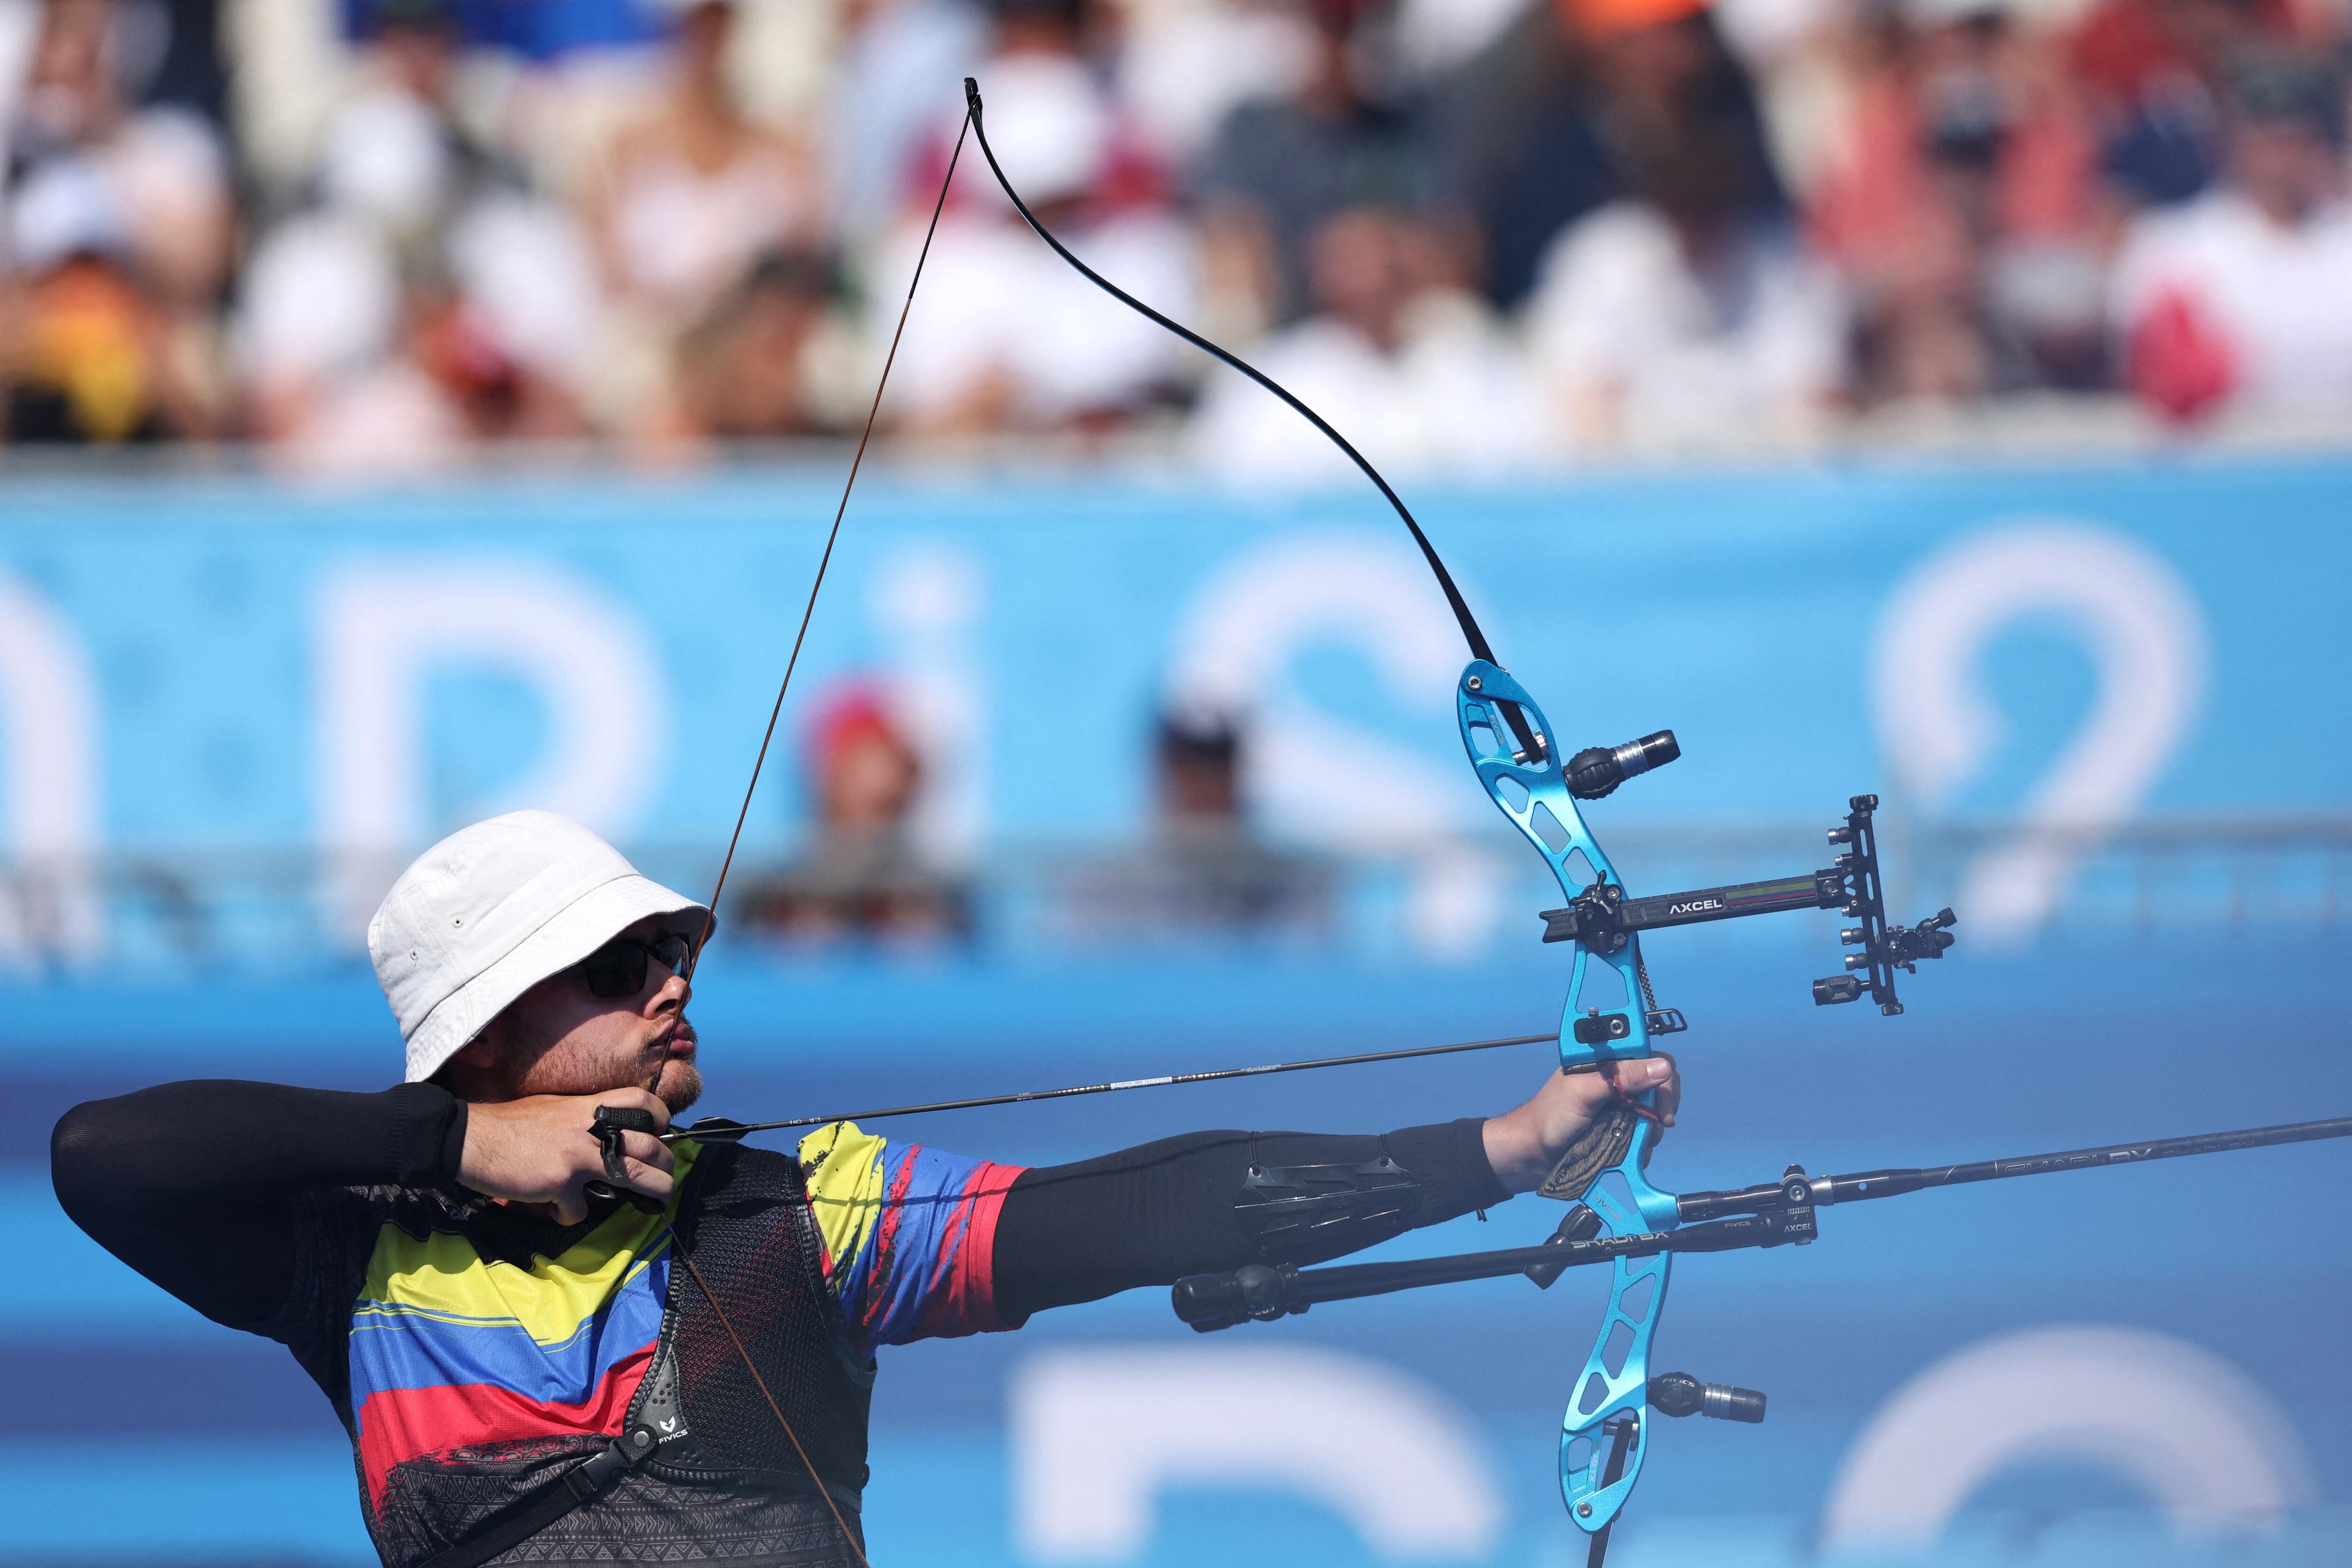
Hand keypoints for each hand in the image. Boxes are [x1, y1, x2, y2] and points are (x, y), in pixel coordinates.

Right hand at [459, 1089, 674, 1225]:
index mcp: (590, 1106)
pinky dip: (572, 1214)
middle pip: (650, 1145)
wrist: (470, 1138)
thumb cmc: (510, 1124)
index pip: (642, 1100)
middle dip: (666, 1163)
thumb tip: (606, 1133)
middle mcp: (591, 1128)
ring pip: (635, 1176)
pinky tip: (559, 1210)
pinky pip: (581, 1209)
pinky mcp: (560, 1184)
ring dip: (654, 1191)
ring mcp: (578, 1156)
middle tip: (665, 1174)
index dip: (660, 1117)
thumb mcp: (556, 1108)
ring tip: (657, 1199)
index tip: (660, 1132)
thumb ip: (584, 1118)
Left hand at [1481, 1055, 1678, 1195]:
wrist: (1534, 1156)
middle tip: (1658, 1123)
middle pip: (1658, 1083)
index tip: (1662, 1097)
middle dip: (1660, 1105)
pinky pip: (1645, 1133)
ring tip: (1635, 1142)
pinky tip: (1631, 1152)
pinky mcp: (1621, 1128)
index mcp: (1604, 1061)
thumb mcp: (1584, 1092)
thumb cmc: (1551, 1118)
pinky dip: (1643, 1144)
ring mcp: (1620, 1106)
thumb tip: (1662, 1068)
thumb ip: (1620, 1078)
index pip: (1647, 1054)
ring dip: (1651, 1130)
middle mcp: (1616, 1080)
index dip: (1661, 1072)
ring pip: (1654, 1112)